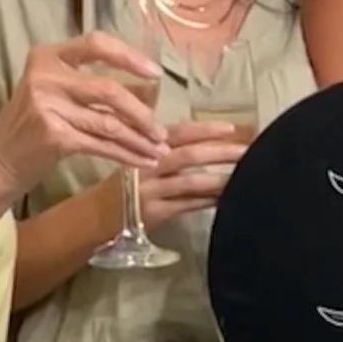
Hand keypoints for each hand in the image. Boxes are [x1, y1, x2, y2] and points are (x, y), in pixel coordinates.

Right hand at [0, 34, 168, 195]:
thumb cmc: (30, 126)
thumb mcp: (50, 91)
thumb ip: (86, 82)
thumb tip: (146, 87)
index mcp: (46, 56)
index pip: (96, 44)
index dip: (129, 56)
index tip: (155, 72)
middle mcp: (45, 76)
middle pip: (108, 89)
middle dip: (141, 112)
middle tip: (162, 131)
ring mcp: (47, 106)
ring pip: (108, 121)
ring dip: (139, 139)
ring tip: (159, 150)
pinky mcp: (54, 136)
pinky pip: (101, 144)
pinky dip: (126, 155)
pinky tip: (142, 162)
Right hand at [126, 120, 250, 225]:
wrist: (95, 214)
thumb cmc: (123, 182)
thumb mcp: (138, 158)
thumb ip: (166, 149)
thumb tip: (207, 140)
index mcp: (145, 147)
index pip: (178, 133)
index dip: (204, 129)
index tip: (230, 127)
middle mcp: (147, 166)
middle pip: (188, 156)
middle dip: (220, 152)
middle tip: (247, 150)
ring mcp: (151, 191)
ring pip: (190, 182)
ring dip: (219, 178)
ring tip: (244, 175)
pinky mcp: (154, 213)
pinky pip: (187, 205)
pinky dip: (207, 200)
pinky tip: (226, 198)